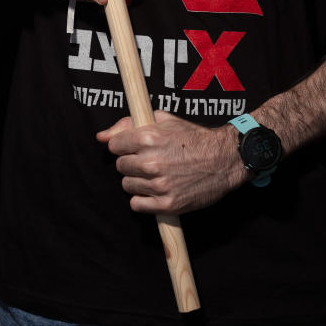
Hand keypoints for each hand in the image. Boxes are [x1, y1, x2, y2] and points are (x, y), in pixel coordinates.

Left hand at [96, 111, 245, 214]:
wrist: (224, 159)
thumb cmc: (193, 138)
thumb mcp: (163, 120)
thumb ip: (129, 125)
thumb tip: (101, 137)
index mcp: (149, 137)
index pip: (114, 146)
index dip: (123, 146)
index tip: (133, 147)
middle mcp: (151, 162)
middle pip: (120, 166)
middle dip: (131, 162)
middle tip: (148, 160)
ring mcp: (159, 185)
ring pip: (127, 185)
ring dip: (137, 181)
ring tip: (154, 174)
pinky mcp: (167, 204)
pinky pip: (137, 205)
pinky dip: (143, 199)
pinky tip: (155, 190)